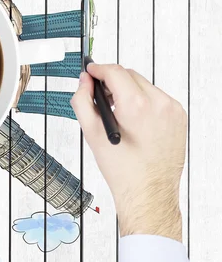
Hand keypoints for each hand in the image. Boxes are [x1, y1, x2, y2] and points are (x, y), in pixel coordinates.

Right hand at [70, 63, 185, 242]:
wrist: (148, 192)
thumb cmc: (122, 169)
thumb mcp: (92, 132)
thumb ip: (83, 100)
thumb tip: (84, 81)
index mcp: (136, 106)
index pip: (115, 71)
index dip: (98, 69)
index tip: (90, 71)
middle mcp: (159, 103)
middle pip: (130, 75)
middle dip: (112, 81)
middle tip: (100, 95)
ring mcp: (172, 109)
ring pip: (143, 85)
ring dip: (128, 91)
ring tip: (117, 112)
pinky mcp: (179, 116)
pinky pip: (156, 97)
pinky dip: (142, 101)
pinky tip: (133, 120)